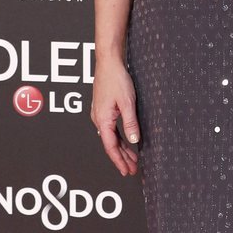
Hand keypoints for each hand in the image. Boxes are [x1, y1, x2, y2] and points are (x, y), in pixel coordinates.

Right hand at [91, 52, 140, 175]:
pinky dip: (120, 138)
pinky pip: (112, 129)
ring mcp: (100, 114)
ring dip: (122, 149)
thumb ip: (130, 122)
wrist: (108, 62)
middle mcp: (98, 119)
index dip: (119, 161)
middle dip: (122, 158)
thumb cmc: (116, 79)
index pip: (111, 147)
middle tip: (132, 169)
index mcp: (102, 119)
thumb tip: (133, 140)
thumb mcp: (127, 102)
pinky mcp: (104, 109)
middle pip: (111, 144)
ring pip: (112, 137)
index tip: (126, 171)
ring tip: (132, 159)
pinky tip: (127, 142)